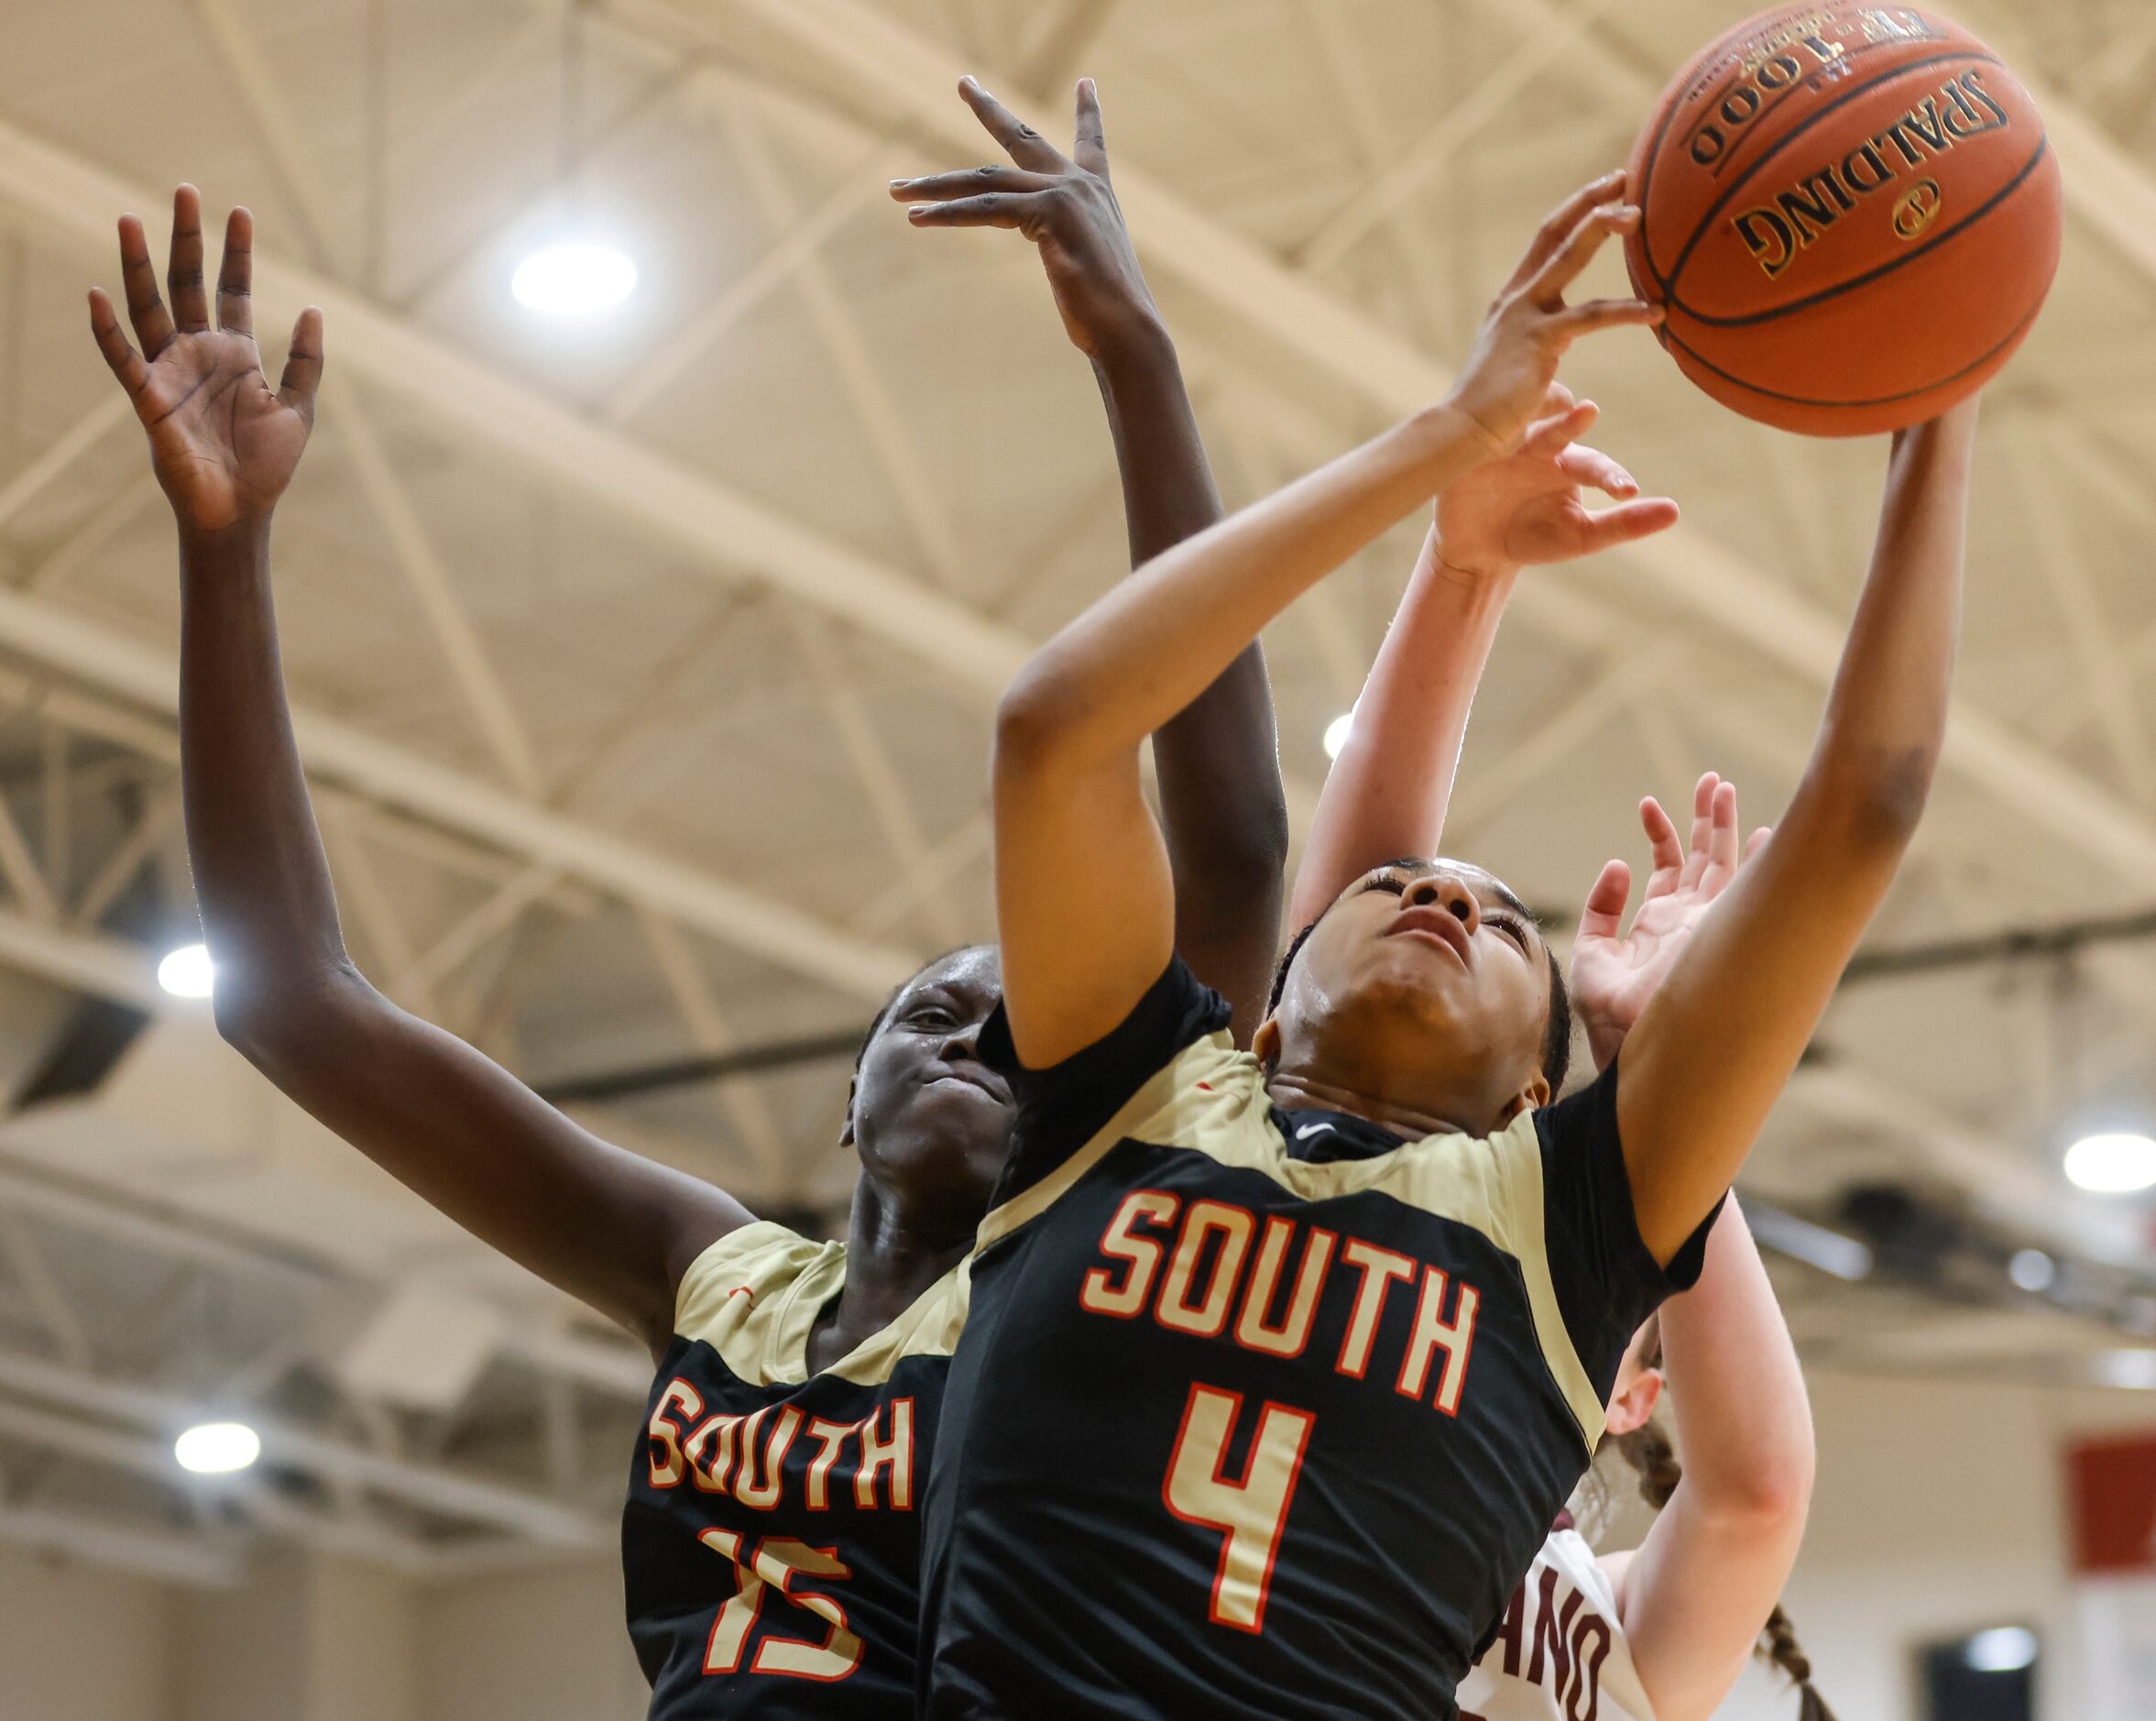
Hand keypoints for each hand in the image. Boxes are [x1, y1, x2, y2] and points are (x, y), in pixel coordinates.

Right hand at [87, 186, 322, 536]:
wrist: (241, 510)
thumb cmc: (268, 465)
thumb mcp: (298, 408)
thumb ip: (306, 362)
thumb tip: (315, 309)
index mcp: (237, 353)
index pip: (233, 290)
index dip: (235, 253)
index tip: (238, 210)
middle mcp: (199, 353)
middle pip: (188, 284)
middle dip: (186, 239)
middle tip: (183, 191)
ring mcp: (171, 372)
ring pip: (149, 307)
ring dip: (136, 265)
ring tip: (127, 219)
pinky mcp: (149, 399)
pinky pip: (123, 359)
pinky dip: (108, 330)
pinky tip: (98, 295)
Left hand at [891, 78, 1160, 358]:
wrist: (1128, 331)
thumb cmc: (1108, 315)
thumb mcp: (1085, 268)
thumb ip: (1066, 245)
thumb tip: (1059, 255)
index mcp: (1097, 194)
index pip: (1092, 142)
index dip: (1088, 111)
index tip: (1086, 82)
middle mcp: (1081, 185)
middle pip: (1023, 138)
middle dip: (989, 109)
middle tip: (964, 82)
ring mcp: (1065, 194)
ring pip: (986, 179)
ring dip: (935, 186)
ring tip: (896, 190)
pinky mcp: (1049, 214)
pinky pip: (986, 208)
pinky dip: (948, 214)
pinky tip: (917, 217)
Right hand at [1434, 383, 1678, 579]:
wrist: (1474, 551)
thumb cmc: (1532, 538)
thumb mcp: (1580, 537)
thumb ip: (1623, 524)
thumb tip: (1675, 512)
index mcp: (1570, 463)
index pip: (1596, 465)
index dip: (1610, 477)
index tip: (1628, 491)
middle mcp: (1540, 446)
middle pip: (1558, 433)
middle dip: (1570, 424)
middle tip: (1587, 411)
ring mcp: (1503, 447)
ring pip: (1516, 428)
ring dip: (1525, 418)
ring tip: (1537, 409)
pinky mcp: (1469, 454)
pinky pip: (1474, 441)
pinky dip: (1479, 435)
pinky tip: (1482, 431)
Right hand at [1445, 171, 1659, 456]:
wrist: (1464, 430)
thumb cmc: (1492, 416)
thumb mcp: (1523, 383)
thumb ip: (1547, 375)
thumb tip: (1568, 396)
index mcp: (1513, 302)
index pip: (1545, 242)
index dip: (1576, 211)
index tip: (1608, 190)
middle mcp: (1517, 299)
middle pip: (1555, 232)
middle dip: (1589, 200)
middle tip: (1624, 176)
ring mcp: (1526, 315)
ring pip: (1569, 255)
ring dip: (1603, 227)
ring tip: (1639, 215)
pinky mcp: (1539, 340)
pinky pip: (1591, 317)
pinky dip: (1626, 311)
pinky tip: (1656, 312)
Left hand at [1570, 773, 1771, 1072]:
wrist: (1637, 1046)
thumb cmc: (1610, 1016)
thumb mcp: (1591, 954)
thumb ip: (1600, 909)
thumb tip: (1618, 865)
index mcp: (1657, 923)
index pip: (1668, 869)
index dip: (1661, 834)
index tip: (1647, 803)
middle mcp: (1690, 921)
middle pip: (1704, 859)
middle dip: (1707, 819)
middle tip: (1712, 781)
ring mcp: (1711, 924)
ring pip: (1725, 864)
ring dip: (1725, 826)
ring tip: (1723, 787)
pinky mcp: (1724, 930)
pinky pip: (1746, 888)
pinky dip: (1758, 861)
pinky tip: (1767, 833)